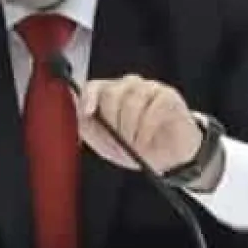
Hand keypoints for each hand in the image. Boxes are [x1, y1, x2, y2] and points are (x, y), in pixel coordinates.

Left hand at [78, 74, 202, 174]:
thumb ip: (88, 127)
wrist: (168, 161)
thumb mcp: (106, 144)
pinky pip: (152, 109)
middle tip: (119, 140)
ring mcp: (150, 89)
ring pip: (132, 100)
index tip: (87, 112)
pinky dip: (146, 130)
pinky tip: (147, 140)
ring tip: (135, 144)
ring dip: (131, 129)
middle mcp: (130, 87)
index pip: (94, 86)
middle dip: (113, 122)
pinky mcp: (169, 96)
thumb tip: (78, 113)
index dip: (88, 97)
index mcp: (112, 95)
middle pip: (112, 92)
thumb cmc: (137, 148)